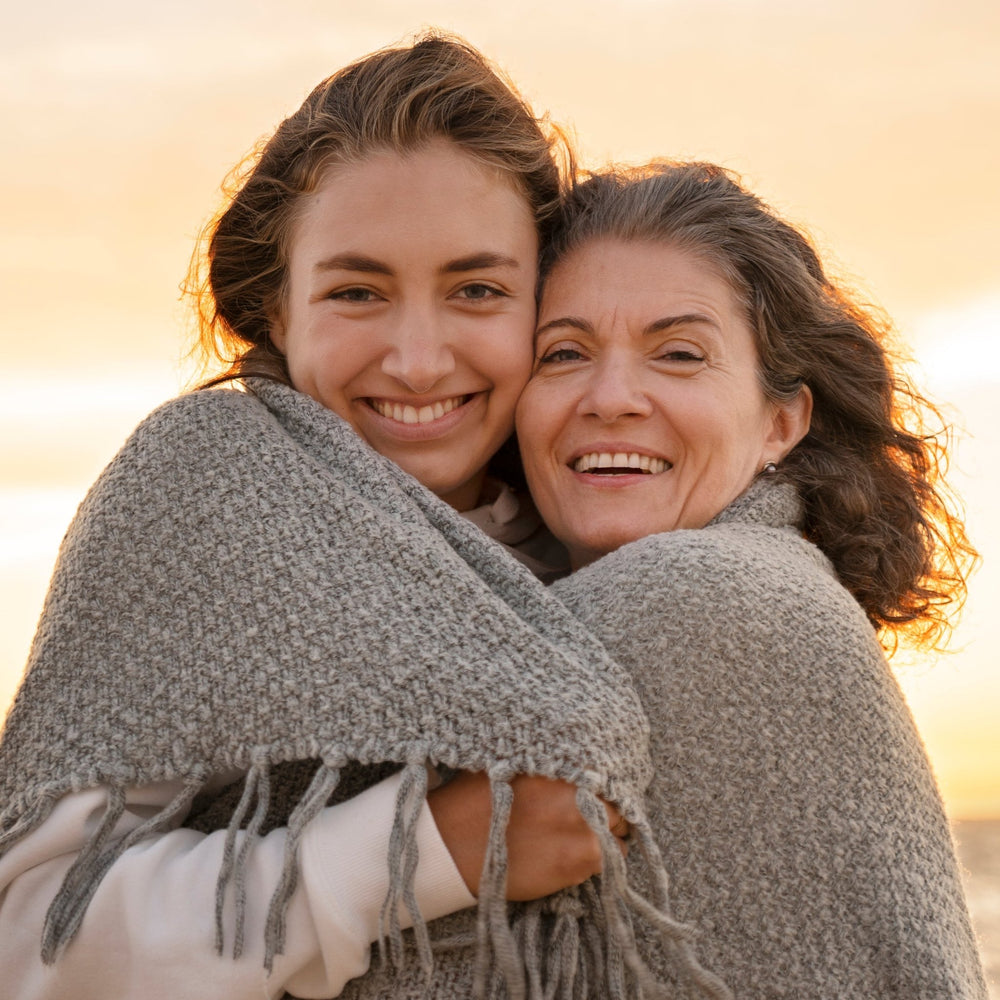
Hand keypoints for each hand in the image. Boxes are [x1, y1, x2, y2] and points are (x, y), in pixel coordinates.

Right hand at [427, 771, 628, 900]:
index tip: (597, 794)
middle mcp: (580, 791)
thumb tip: (571, 763)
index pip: (605, 772)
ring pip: (620, 833)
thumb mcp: (508, 764)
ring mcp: (584, 827)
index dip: (602, 785)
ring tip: (581, 841)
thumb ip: (546, 765)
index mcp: (562, 763)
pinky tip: (575, 858)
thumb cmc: (474, 801)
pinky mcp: (580, 860)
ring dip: (607, 836)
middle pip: (617, 802)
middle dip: (607, 812)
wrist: (453, 845)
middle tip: (590, 820)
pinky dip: (601, 861)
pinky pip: (612, 861)